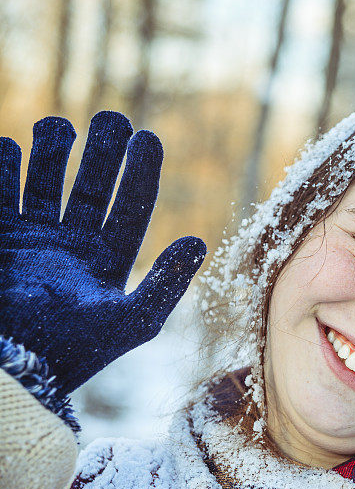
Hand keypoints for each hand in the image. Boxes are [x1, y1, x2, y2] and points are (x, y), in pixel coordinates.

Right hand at [0, 112, 205, 395]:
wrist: (12, 370)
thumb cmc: (74, 350)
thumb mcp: (131, 321)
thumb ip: (166, 283)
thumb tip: (200, 240)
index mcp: (108, 260)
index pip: (131, 206)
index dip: (141, 172)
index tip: (148, 137)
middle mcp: (73, 246)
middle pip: (90, 187)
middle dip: (101, 153)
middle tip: (110, 118)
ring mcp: (32, 241)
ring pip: (44, 183)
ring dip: (51, 152)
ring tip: (59, 125)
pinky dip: (1, 169)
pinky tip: (8, 146)